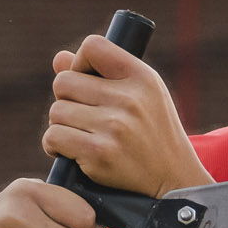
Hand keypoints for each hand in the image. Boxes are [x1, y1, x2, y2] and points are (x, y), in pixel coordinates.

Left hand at [47, 34, 212, 197]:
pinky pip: (53, 137)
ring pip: (56, 112)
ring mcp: (115, 126)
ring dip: (62, 126)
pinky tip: (73, 152)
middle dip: (67, 100)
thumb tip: (59, 59)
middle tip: (85, 117)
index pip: (93, 46)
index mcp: (142, 78)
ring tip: (84, 136)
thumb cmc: (153, 133)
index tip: (88, 82)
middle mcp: (130, 99)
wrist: (174, 180)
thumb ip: (102, 75)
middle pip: (63, 82)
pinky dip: (55, 146)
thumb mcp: (142, 96)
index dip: (81, 62)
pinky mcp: (100, 152)